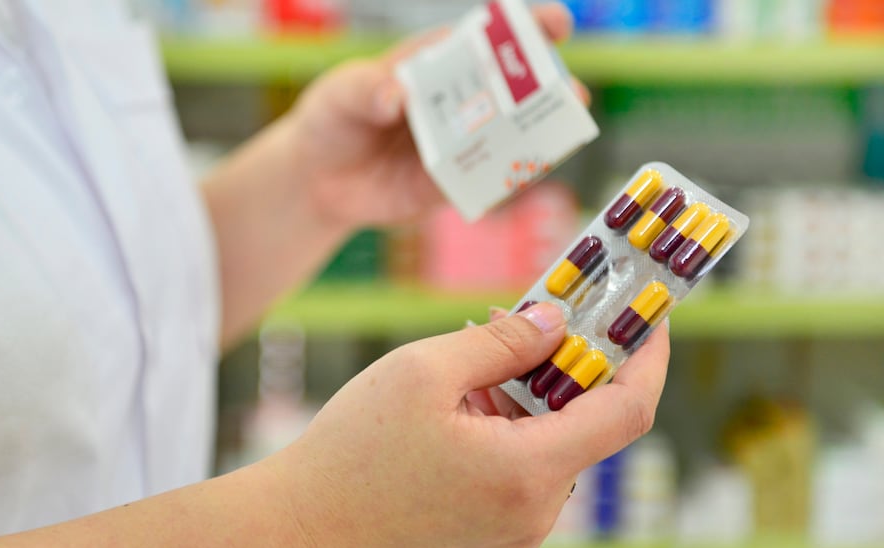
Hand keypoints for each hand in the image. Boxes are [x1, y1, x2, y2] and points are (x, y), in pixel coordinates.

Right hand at [263, 303, 668, 547]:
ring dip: (531, 405)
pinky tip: (460, 417)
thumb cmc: (352, 451)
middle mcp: (535, 516)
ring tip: (467, 377)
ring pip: (553, 453)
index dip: (646, 357)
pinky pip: (524, 481)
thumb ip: (503, 340)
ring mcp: (516, 540)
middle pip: (586, 429)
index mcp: (527, 472)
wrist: (299, 529)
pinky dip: (510, 440)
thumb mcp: (425, 371)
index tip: (647, 318)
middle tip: (524, 326)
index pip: (628, 410)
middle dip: (566, 371)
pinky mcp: (493, 547)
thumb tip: (556, 323)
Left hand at [283, 4, 587, 230]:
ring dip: (540, 134)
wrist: (316, 179)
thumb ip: (365, 90)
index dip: (526, 27)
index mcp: (437, 63)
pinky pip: (488, 181)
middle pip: (513, 88)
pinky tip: (525, 173)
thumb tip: (393, 97)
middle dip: (548, 87)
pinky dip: (509, 177)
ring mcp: (459, 144)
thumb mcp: (340, 94)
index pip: (487, 38)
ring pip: (511, 136)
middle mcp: (458, 101)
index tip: (556, 23)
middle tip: (571, 92)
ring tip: (561, 133)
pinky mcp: (452, 185)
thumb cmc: (332, 118)